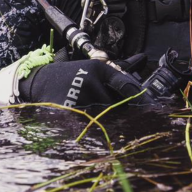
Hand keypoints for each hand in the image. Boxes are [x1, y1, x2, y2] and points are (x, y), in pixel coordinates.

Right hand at [17, 54, 148, 111]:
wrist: (39, 81)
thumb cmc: (69, 76)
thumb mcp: (92, 69)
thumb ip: (114, 78)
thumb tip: (139, 83)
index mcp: (98, 68)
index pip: (126, 85)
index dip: (140, 98)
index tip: (152, 107)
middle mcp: (90, 79)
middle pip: (115, 104)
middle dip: (114, 110)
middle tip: (102, 109)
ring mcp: (79, 93)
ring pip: (101, 114)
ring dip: (98, 116)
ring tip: (83, 107)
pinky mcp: (69, 108)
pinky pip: (86, 121)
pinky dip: (86, 122)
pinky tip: (78, 115)